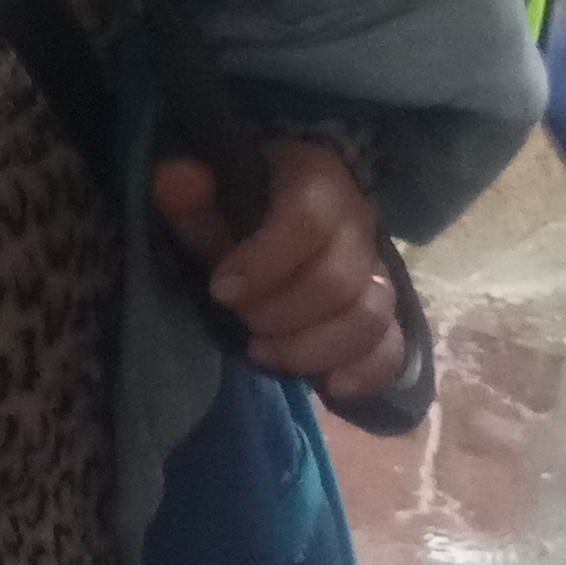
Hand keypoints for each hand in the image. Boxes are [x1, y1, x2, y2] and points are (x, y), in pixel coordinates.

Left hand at [154, 137, 406, 398]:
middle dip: (278, 313)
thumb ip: (192, 199)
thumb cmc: (236, 210)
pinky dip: (365, 372)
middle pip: (337, 279)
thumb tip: (174, 177)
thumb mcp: (208, 202)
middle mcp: (358, 222)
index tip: (220, 290)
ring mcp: (376, 268)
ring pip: (369, 316)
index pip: (308, 220)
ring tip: (262, 353)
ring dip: (311, 348)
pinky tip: (329, 387)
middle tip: (237, 319)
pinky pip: (391, 346)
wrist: (272, 221)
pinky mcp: (382, 311)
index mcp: (318, 181)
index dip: (265, 262)